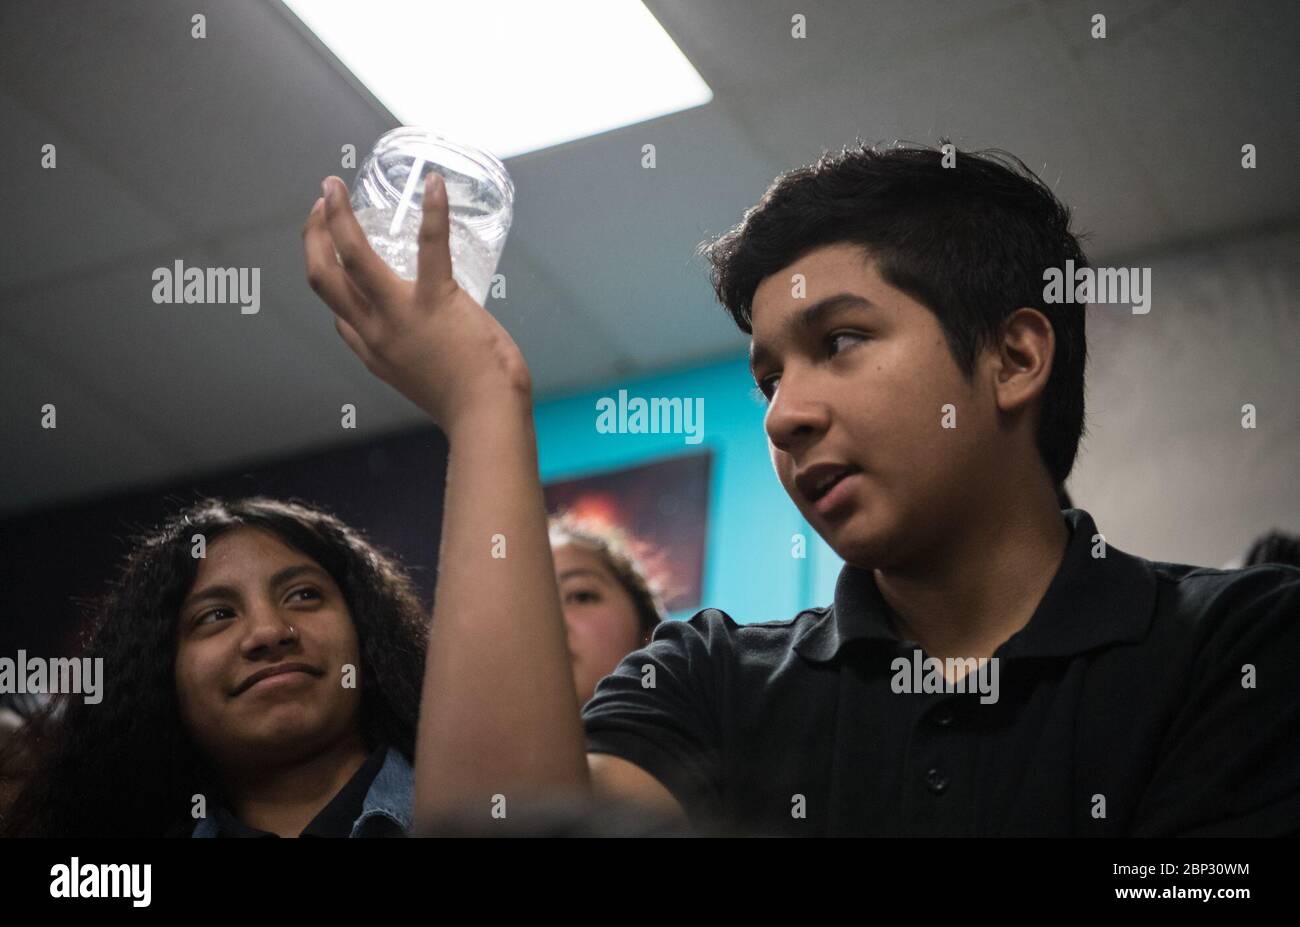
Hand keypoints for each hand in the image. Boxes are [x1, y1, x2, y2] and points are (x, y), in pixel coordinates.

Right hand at [302, 173, 530, 430]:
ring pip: (352, 257)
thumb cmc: (467, 400)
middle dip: (314, 236)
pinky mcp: (437, 300)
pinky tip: (433, 185)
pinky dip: (432, 211)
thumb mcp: (420, 383)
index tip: (332, 252)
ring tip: (335, 185)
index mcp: (374, 352)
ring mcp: (401, 315)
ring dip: (338, 217)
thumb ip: (407, 359)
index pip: (337, 315)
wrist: (487, 414)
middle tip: (322, 203)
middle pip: (323, 278)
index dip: (331, 280)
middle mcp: (375, 332)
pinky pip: (429, 245)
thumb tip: (411, 340)